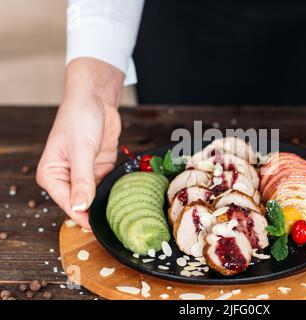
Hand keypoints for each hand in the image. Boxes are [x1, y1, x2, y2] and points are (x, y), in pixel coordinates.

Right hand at [36, 58, 122, 227]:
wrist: (96, 99)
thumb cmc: (79, 118)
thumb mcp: (81, 150)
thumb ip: (82, 180)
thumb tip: (80, 207)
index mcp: (52, 175)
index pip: (68, 204)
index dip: (83, 217)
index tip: (99, 228)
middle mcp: (67, 178)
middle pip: (82, 204)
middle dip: (97, 212)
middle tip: (116, 224)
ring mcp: (85, 175)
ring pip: (96, 197)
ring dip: (108, 202)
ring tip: (124, 213)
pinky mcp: (100, 169)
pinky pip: (108, 186)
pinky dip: (116, 190)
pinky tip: (127, 197)